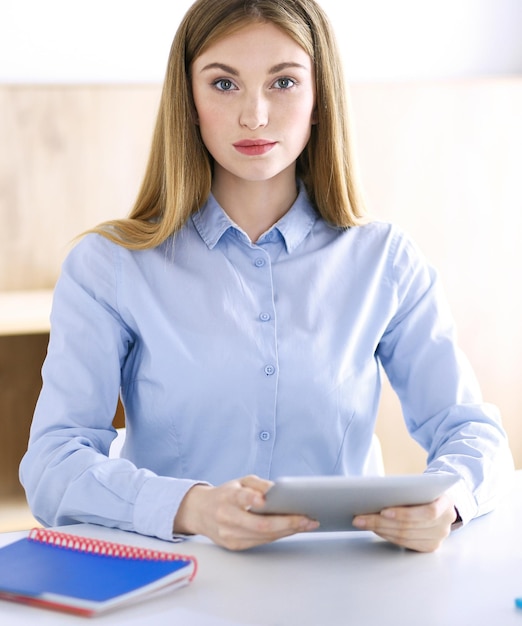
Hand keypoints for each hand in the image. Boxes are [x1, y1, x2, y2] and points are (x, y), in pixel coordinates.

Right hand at [173, 474, 319, 549]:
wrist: (201, 512)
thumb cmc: (226, 494)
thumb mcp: (239, 481)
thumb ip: (257, 484)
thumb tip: (277, 490)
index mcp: (227, 497)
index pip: (240, 498)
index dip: (251, 499)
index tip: (263, 500)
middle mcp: (227, 517)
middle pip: (259, 524)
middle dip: (287, 523)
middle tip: (307, 519)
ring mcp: (229, 534)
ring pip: (263, 536)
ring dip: (288, 531)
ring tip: (306, 524)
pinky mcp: (234, 546)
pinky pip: (261, 542)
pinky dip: (278, 536)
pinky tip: (291, 530)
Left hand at [352, 494, 456, 551]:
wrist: (441, 500)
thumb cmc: (425, 489)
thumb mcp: (422, 485)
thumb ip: (408, 489)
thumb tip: (376, 492)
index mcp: (446, 503)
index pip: (427, 512)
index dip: (405, 513)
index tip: (383, 511)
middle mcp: (445, 524)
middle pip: (410, 527)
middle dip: (381, 522)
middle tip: (360, 518)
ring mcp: (438, 537)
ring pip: (405, 537)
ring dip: (380, 530)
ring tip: (363, 522)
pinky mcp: (430, 546)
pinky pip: (406, 543)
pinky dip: (388, 536)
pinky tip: (375, 529)